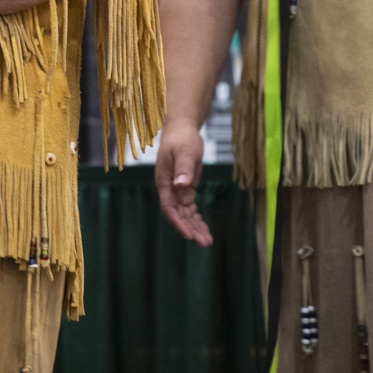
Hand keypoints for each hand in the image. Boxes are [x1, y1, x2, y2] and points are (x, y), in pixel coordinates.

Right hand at [154, 119, 211, 245]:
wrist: (181, 129)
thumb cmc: (182, 139)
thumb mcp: (185, 152)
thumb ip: (183, 169)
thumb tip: (180, 185)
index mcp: (164, 182)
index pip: (169, 207)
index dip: (178, 222)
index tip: (189, 234)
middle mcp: (168, 189)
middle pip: (178, 215)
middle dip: (190, 229)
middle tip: (205, 243)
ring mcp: (176, 190)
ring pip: (184, 214)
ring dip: (195, 227)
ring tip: (208, 241)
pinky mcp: (185, 189)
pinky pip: (190, 208)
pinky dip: (196, 218)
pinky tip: (205, 229)